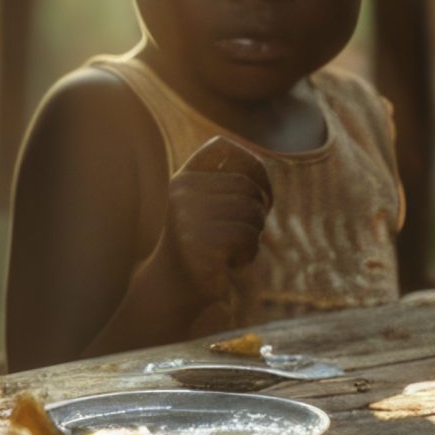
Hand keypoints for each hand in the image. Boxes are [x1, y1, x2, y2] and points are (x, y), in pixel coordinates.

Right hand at [161, 135, 272, 303]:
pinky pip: (247, 238)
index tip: (261, 194)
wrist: (172, 287)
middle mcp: (180, 195)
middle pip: (248, 187)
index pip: (225, 147)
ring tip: (236, 249)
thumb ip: (225, 183)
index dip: (253, 165)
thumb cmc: (200, 243)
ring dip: (254, 235)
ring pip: (251, 214)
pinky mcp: (198, 246)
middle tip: (244, 234)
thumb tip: (261, 169)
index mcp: (183, 179)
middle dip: (257, 212)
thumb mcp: (207, 207)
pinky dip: (249, 252)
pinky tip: (232, 262)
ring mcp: (186, 220)